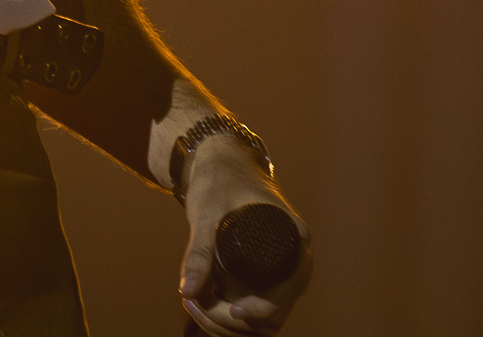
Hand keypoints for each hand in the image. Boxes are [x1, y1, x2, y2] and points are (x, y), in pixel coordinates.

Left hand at [179, 143, 311, 333]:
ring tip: (194, 303)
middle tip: (197, 304)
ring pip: (263, 318)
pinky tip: (203, 303)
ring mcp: (280, 272)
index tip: (232, 310)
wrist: (220, 162)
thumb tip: (187, 291)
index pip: (289, 288)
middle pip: (275, 312)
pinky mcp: (265, 277)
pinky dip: (230, 316)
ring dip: (229, 323)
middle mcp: (294, 260)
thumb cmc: (220, 179)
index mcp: (294, 237)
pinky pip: (254, 309)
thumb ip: (199, 252)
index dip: (262, 308)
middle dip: (234, 320)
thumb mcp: (207, 212)